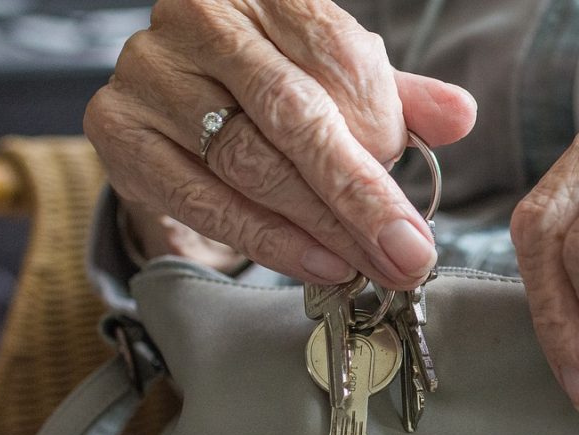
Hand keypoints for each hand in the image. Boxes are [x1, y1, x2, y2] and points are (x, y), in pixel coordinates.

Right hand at [85, 0, 475, 288]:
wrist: (184, 99)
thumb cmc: (275, 86)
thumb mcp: (343, 82)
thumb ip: (400, 99)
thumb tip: (460, 115)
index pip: (336, 53)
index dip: (381, 127)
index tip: (416, 196)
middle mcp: (201, 19)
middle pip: (294, 115)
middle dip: (360, 195)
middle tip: (406, 254)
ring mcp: (151, 72)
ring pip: (249, 162)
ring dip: (320, 226)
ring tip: (370, 265)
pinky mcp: (118, 128)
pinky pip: (200, 198)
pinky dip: (267, 239)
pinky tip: (317, 262)